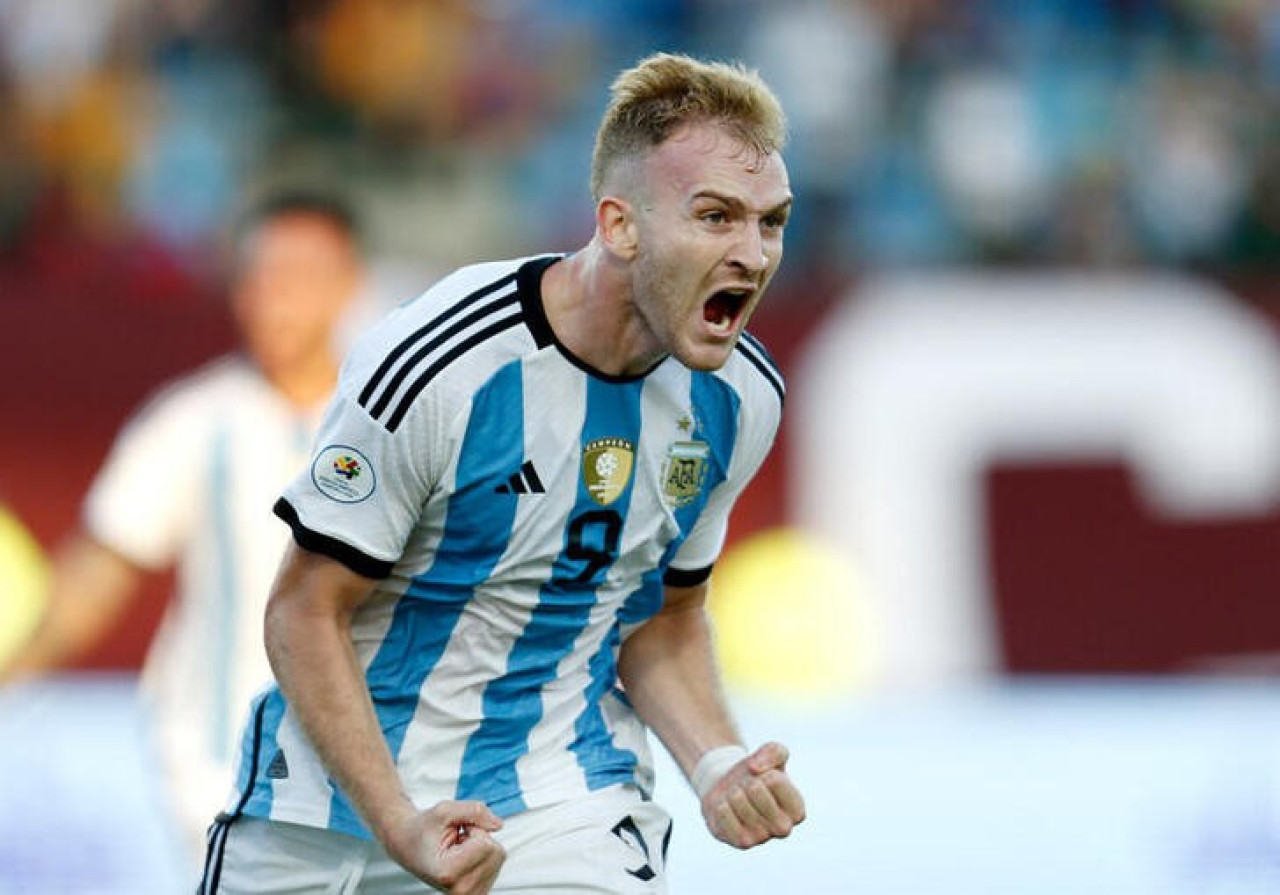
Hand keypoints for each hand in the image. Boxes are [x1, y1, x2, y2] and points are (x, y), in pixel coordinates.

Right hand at [381, 800, 505, 893]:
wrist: (407, 845)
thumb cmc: (424, 828)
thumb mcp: (444, 810)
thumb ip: (474, 811)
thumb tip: (498, 824)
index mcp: (448, 873)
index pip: (486, 844)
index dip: (473, 828)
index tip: (453, 833)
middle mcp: (459, 890)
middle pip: (496, 852)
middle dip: (479, 838)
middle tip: (455, 841)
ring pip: (498, 858)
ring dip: (480, 847)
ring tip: (457, 849)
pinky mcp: (477, 893)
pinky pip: (496, 866)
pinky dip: (483, 857)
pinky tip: (464, 859)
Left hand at [701, 741, 805, 848]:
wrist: (731, 788)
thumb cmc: (758, 773)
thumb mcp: (773, 753)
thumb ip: (774, 751)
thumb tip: (754, 768)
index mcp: (798, 811)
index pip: (774, 780)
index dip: (765, 772)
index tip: (766, 779)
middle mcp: (784, 829)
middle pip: (755, 789)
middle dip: (747, 781)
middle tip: (750, 789)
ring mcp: (762, 838)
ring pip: (737, 799)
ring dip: (733, 791)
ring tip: (739, 798)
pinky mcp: (739, 842)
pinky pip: (722, 813)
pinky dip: (721, 804)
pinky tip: (728, 809)